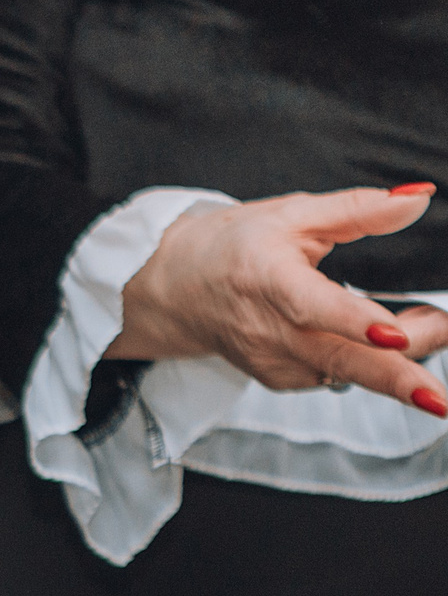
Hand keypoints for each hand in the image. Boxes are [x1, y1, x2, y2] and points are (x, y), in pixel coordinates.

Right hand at [114, 186, 447, 411]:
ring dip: (403, 361)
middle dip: (399, 379)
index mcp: (264, 277)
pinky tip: (391, 338)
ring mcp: (273, 361)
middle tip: (441, 395)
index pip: (311, 305)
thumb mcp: (292, 214)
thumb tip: (418, 200)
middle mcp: (267, 328)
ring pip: (349, 373)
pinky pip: (339, 377)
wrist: (175, 292)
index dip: (353, 321)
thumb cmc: (232, 246)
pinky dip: (375, 362)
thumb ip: (360, 208)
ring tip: (438, 324)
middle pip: (339, 360)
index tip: (393, 335)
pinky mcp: (281, 379)